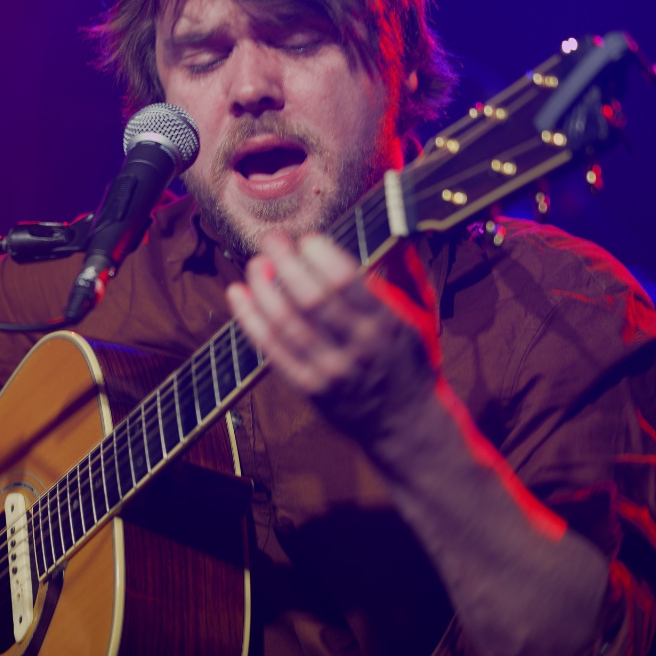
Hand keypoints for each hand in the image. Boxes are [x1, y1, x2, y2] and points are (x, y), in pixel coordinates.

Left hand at [226, 231, 439, 441]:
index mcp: (385, 323)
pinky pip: (273, 351)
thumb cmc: (407, 362)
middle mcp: (358, 346)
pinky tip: (239, 296)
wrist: (404, 423)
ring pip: (287, 325)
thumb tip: (394, 231)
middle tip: (272, 241)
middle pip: (311, 299)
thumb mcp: (416, 319)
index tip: (307, 239)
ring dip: (264, 290)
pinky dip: (251, 320)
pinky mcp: (310, 388)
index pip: (346, 282)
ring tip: (255, 265)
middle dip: (286, 264)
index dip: (320, 256)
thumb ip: (400, 278)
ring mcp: (331, 370)